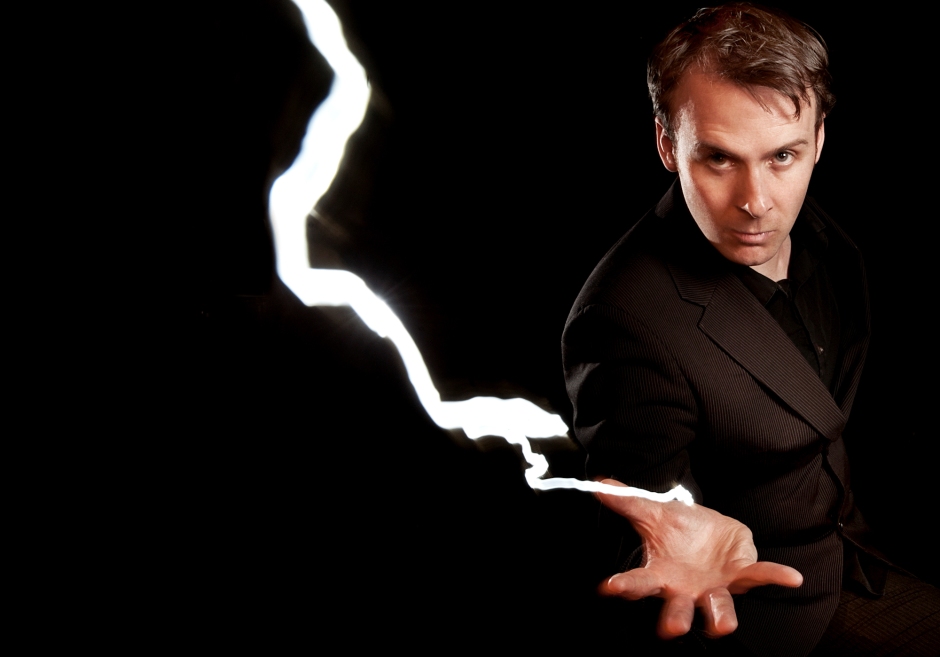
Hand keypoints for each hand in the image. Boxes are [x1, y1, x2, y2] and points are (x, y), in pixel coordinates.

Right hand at [596, 478, 802, 638]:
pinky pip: (760, 578)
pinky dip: (776, 577)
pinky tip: (792, 578)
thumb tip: (598, 482)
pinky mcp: (742, 576)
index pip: (638, 584)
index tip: (609, 588)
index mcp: (661, 575)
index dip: (624, 586)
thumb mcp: (652, 511)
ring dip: (720, 618)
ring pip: (718, 609)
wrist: (710, 531)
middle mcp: (687, 590)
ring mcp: (716, 588)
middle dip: (675, 620)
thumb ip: (625, 500)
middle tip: (670, 628)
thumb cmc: (677, 530)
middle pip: (678, 611)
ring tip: (723, 625)